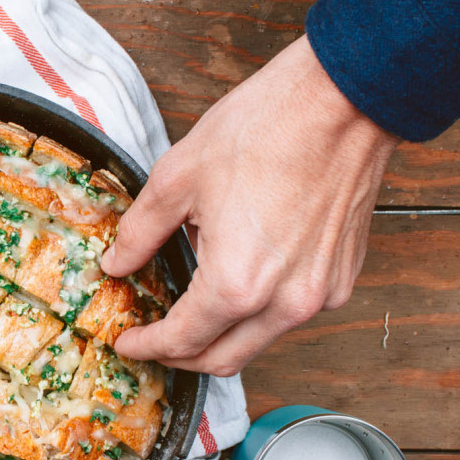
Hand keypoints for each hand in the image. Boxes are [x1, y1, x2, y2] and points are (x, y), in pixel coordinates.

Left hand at [101, 35, 398, 375]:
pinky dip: (256, 312)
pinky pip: (289, 315)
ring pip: (257, 342)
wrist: (343, 100)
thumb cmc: (267, 129)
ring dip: (219, 335)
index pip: (181, 341)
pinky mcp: (340, 278)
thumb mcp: (177, 179)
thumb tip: (116, 264)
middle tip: (153, 339)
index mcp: (237, 283)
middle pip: (222, 359)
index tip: (128, 342)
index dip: (147, 347)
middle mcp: (283, 302)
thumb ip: (139, 233)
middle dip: (181, 356)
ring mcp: (318, 294)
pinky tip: (236, 281)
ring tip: (191, 305)